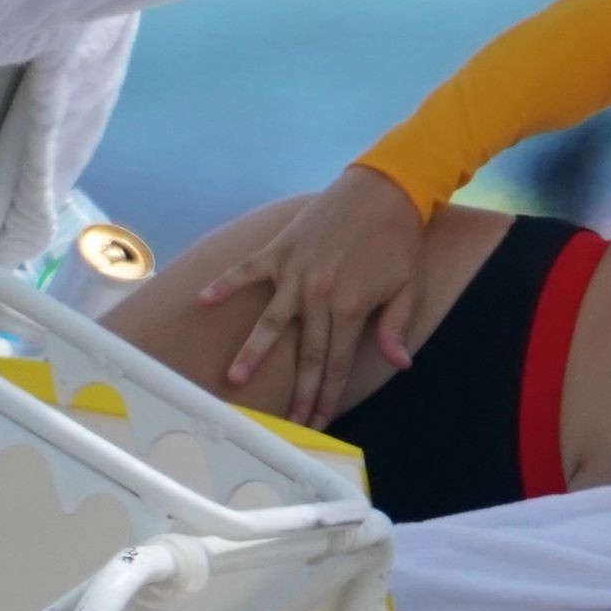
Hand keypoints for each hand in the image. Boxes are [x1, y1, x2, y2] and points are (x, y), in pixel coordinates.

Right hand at [199, 165, 423, 427]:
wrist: (385, 189)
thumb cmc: (399, 239)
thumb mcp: (407, 285)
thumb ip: (396, 326)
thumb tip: (401, 365)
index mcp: (352, 305)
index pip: (337, 362)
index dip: (328, 394)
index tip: (318, 421)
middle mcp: (319, 293)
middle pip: (307, 352)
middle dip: (300, 390)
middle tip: (287, 422)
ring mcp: (296, 270)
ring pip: (270, 320)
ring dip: (253, 351)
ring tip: (235, 379)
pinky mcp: (281, 248)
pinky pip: (247, 271)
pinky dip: (225, 284)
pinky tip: (203, 301)